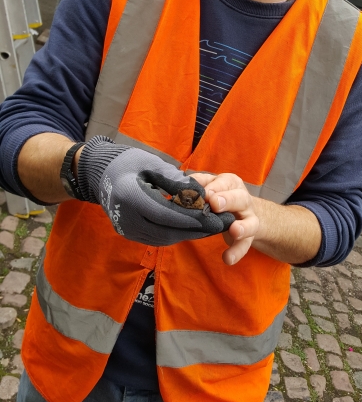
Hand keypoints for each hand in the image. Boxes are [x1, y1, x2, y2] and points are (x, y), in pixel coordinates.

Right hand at [77, 136, 234, 245]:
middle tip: (220, 225)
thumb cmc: (129, 162)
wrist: (101, 174)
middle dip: (196, 230)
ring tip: (212, 227)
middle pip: (167, 231)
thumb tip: (202, 196)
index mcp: (130, 197)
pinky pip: (157, 239)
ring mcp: (127, 229)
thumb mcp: (153, 163)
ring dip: (189, 234)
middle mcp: (126, 218)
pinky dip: (177, 234)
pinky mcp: (130, 234)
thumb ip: (176, 180)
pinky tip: (194, 228)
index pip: (166, 214)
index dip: (192, 218)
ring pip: (164, 239)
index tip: (214, 217)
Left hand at [193, 172, 259, 265]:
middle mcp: (243, 200)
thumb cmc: (221, 196)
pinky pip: (245, 245)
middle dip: (228, 200)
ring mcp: (249, 219)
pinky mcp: (248, 237)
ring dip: (242, 227)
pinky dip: (237, 252)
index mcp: (232, 184)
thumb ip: (199, 184)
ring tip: (234, 231)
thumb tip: (182, 187)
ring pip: (250, 223)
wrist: (243, 212)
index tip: (204, 193)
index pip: (225, 182)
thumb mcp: (211, 186)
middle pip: (240, 198)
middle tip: (214, 204)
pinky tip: (227, 258)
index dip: (215, 187)